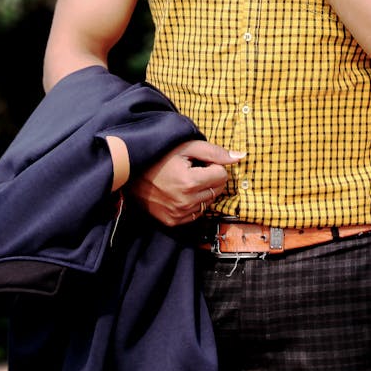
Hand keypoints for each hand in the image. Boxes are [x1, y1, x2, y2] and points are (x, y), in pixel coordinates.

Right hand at [129, 139, 243, 226]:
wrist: (130, 173)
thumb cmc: (160, 156)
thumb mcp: (187, 147)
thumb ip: (215, 152)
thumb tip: (241, 157)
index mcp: (190, 182)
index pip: (222, 175)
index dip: (212, 165)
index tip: (198, 162)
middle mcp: (185, 202)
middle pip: (218, 190)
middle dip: (210, 178)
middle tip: (191, 170)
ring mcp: (178, 215)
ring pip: (209, 202)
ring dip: (203, 191)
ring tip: (185, 181)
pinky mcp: (172, 222)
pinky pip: (196, 213)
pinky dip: (194, 203)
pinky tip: (181, 193)